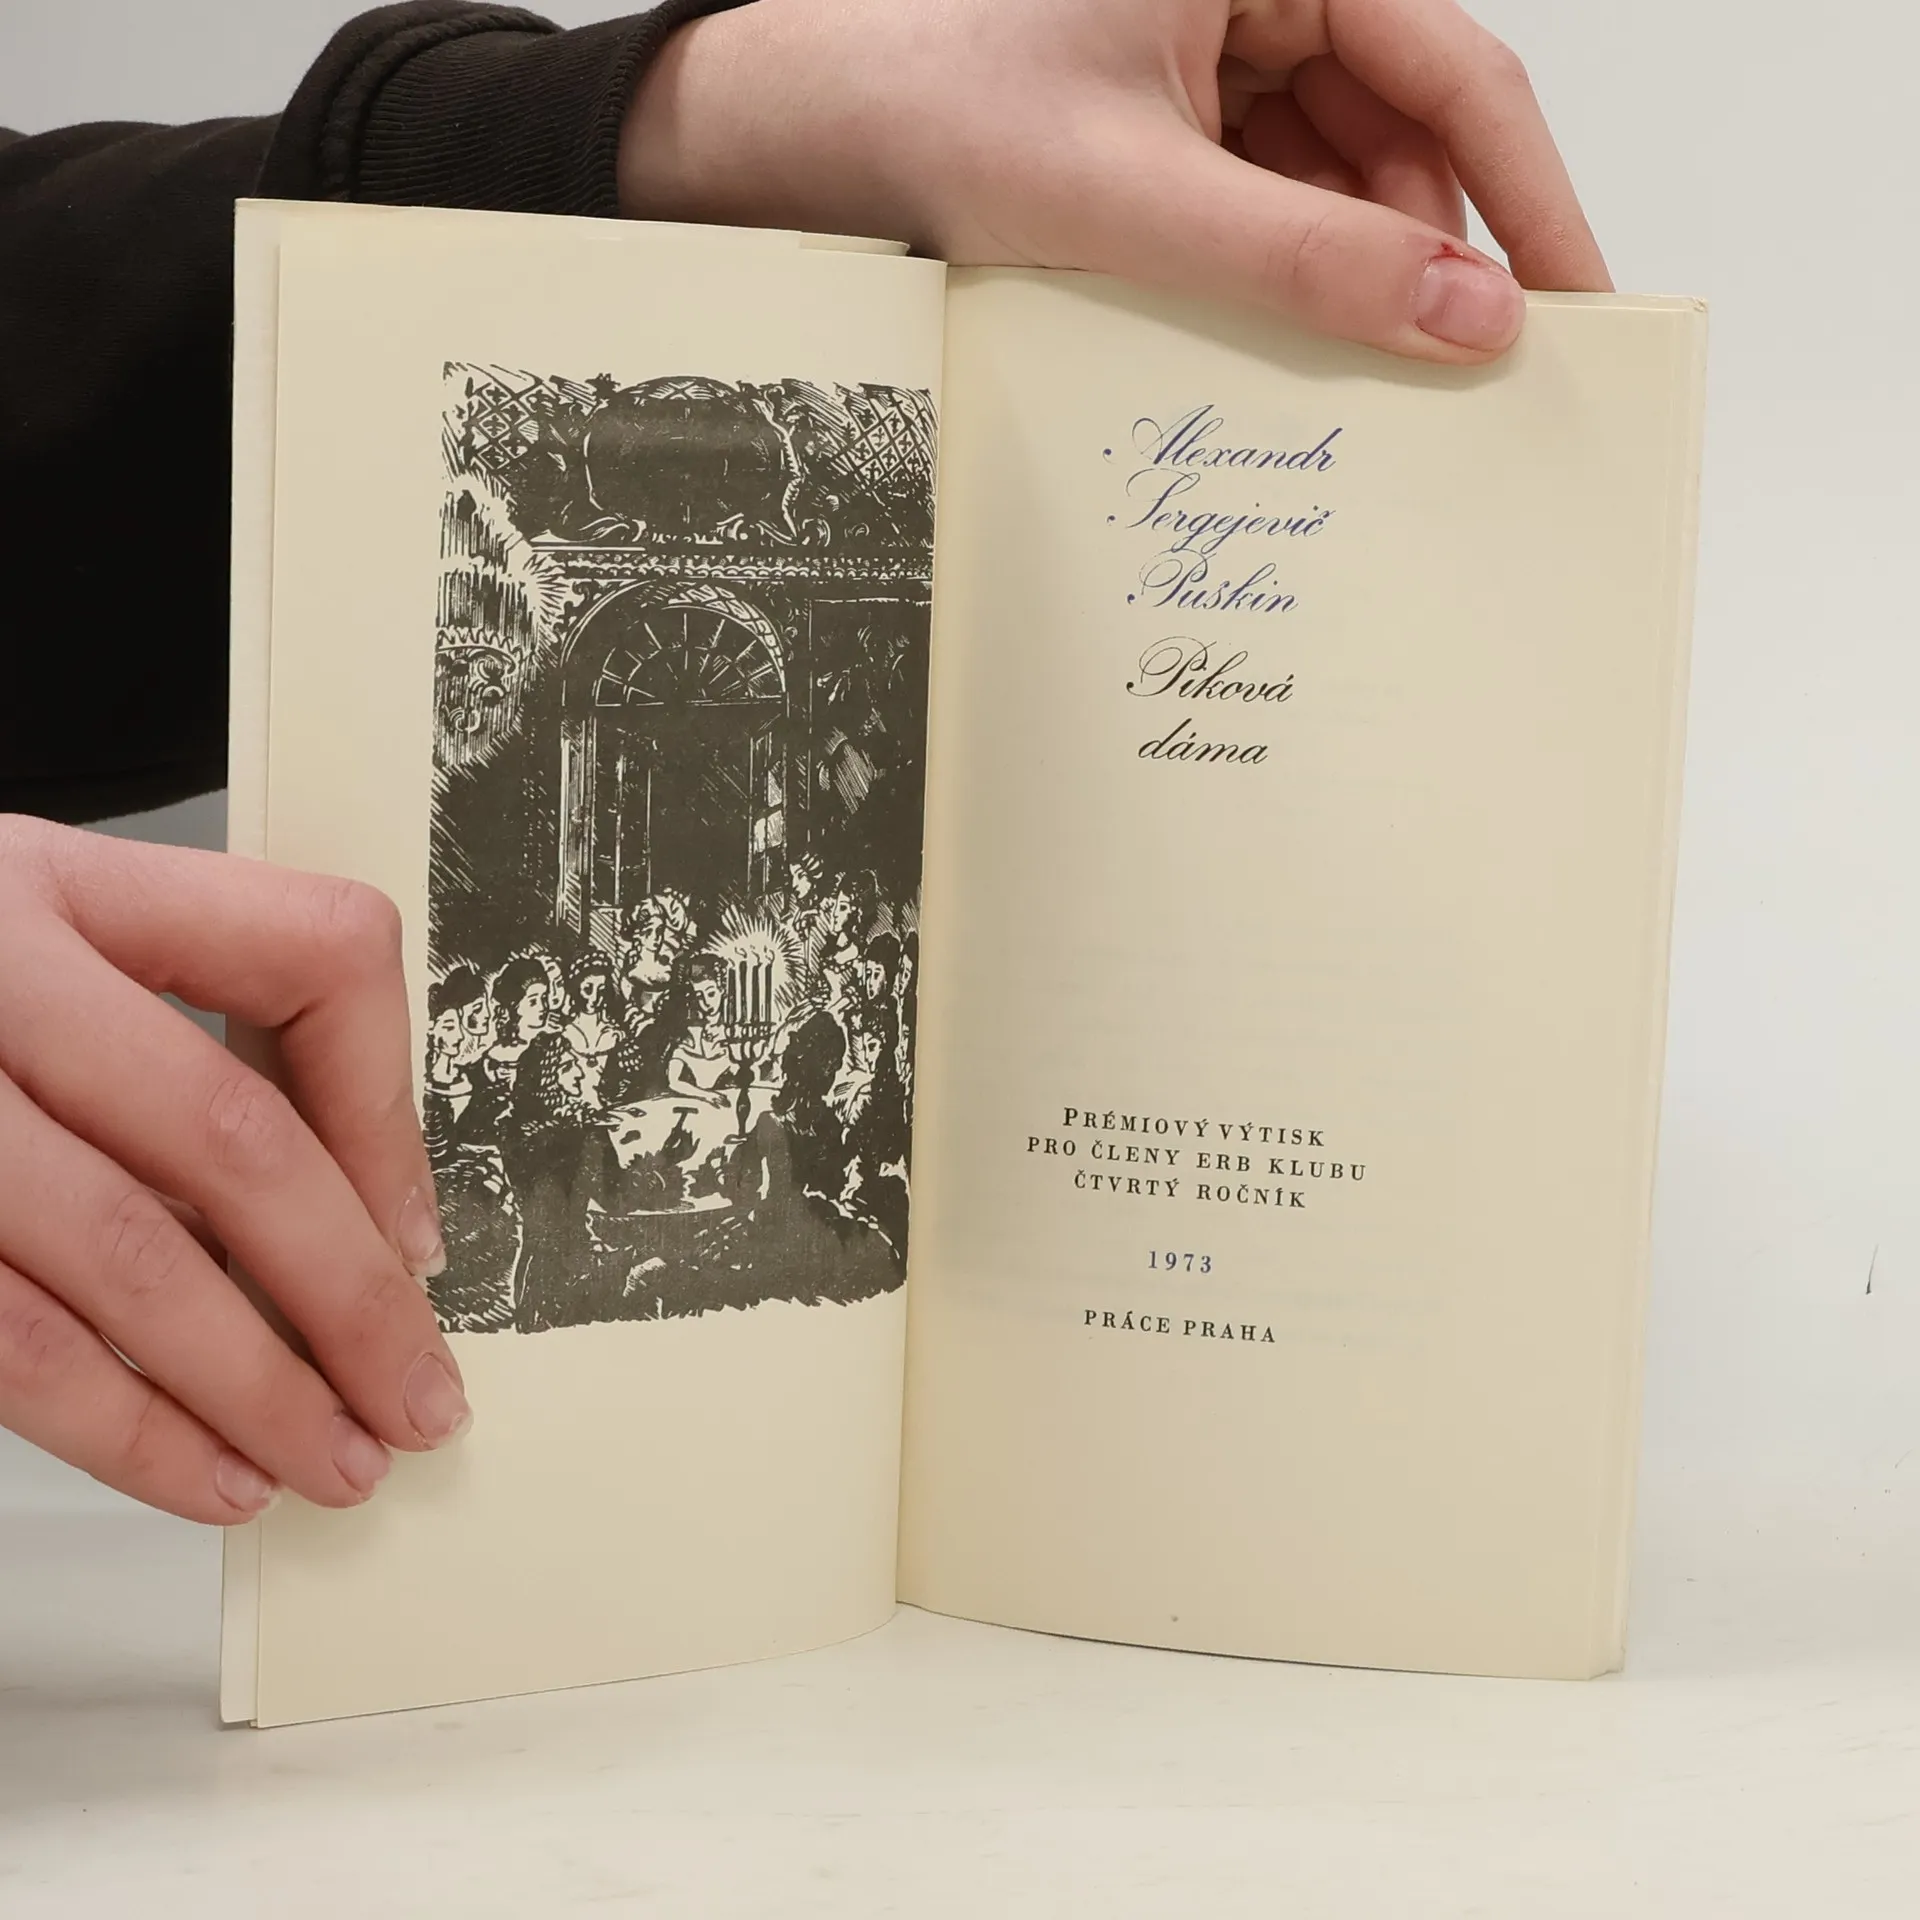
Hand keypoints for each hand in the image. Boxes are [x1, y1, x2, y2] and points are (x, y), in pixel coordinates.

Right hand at [0, 818, 470, 1524]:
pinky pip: (15, 1344)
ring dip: (253, 1391)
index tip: (420, 1236)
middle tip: (417, 1397)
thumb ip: (176, 1043)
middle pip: (230, 1139)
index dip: (389, 1110)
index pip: (312, 954)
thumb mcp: (40, 948)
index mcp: (65, 885)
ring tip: (334, 1461)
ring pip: (129, 1260)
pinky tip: (208, 1474)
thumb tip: (362, 1222)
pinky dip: (129, 1430)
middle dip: (349, 1296)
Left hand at [622, 0, 1607, 361]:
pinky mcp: (1188, 113)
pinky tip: (1292, 338)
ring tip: (1371, 376)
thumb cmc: (935, 110)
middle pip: (1408, 128)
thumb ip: (1306, 263)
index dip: (1530, 198)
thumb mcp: (1136, 198)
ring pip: (1347, 172)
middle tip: (1475, 380)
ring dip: (1359, 274)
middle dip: (1435, 254)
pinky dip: (1292, 269)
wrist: (807, 134)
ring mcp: (1227, 50)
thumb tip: (1465, 316)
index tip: (1578, 303)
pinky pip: (1280, 194)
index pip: (1458, 72)